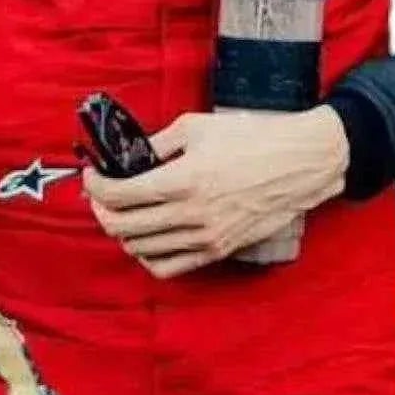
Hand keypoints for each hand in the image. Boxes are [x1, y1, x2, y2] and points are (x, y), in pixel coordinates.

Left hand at [82, 106, 349, 278]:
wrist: (301, 163)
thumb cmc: (253, 138)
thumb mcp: (197, 127)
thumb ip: (157, 143)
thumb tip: (128, 156)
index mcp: (183, 179)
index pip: (120, 194)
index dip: (96, 186)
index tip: (93, 176)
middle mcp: (191, 214)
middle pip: (123, 226)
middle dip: (102, 210)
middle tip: (101, 195)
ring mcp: (205, 237)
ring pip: (141, 250)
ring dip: (123, 233)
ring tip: (123, 213)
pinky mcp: (218, 250)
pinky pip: (168, 267)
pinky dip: (148, 256)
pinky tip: (147, 238)